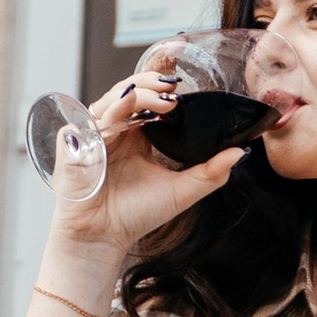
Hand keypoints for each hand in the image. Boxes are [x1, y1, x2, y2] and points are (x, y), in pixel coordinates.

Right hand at [46, 46, 241, 268]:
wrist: (104, 238)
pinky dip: (112, 109)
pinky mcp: (76, 143)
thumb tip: (240, 152)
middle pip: (131, 91)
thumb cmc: (137, 215)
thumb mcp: (182, 191)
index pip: (149, 99)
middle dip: (152, 82)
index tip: (182, 77)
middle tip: (174, 86)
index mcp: (138, 136)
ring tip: (164, 99)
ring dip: (139, 93)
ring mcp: (95, 134)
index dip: (161, 84)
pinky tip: (129, 103)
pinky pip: (94, 119)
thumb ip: (211, 172)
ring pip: (114, 98)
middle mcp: (117, 130)